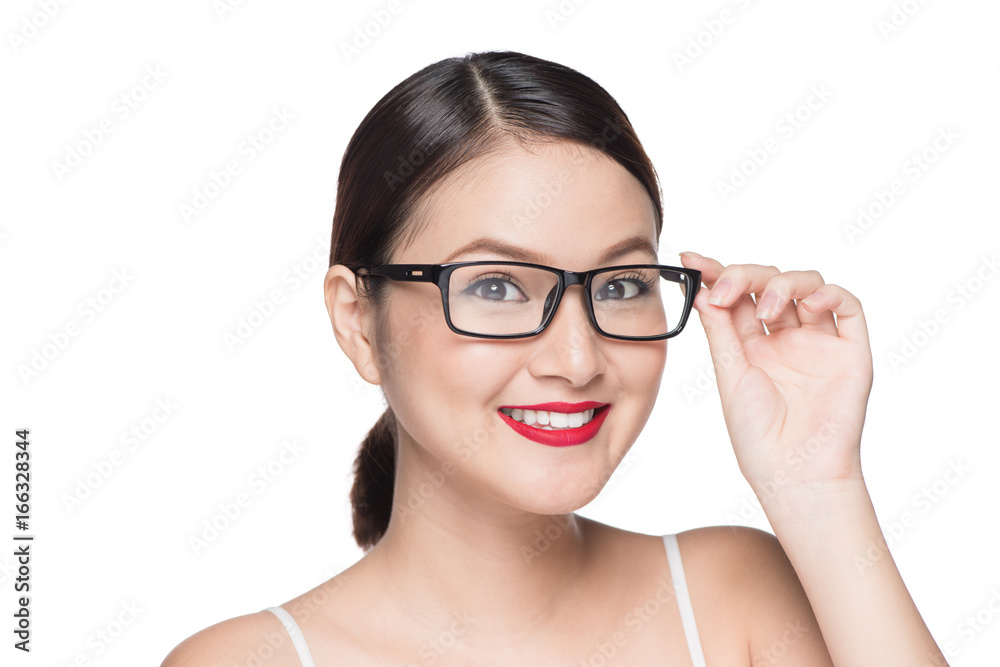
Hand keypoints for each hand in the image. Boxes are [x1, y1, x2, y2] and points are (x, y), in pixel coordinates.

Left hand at [678, 252, 873, 497]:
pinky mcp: (850, 351)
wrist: (794, 473)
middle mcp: (784, 338)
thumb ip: (720, 330)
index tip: (691, 259)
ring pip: (808, 284)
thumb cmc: (758, 436)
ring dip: (783, 283)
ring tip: (764, 309)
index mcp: (751, 345)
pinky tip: (806, 307)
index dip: (716, 272)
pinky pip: (848, 306)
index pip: (736, 295)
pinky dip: (828, 294)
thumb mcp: (730, 374)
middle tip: (724, 288)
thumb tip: (701, 288)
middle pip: (769, 282)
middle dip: (744, 275)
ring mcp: (818, 342)